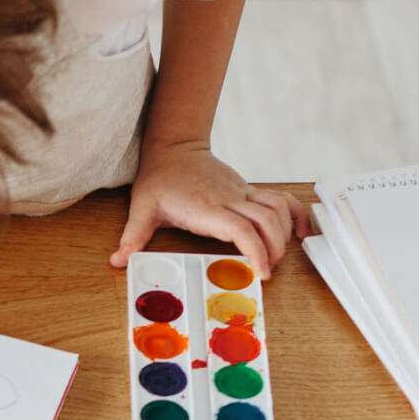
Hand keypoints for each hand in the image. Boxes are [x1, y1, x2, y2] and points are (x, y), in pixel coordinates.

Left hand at [112, 141, 312, 277]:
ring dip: (285, 234)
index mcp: (207, 207)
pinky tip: (301, 233)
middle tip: (268, 272)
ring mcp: (242, 192)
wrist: (173, 147)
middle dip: (274, 250)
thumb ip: (132, 237)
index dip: (255, 250)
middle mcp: (230, 198)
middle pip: (266, 222)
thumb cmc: (159, 178)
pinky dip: (296, 214)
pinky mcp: (248, 190)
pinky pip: (280, 199)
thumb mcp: (141, 208)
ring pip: (277, 209)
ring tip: (278, 257)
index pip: (240, 228)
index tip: (262, 272)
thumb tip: (117, 262)